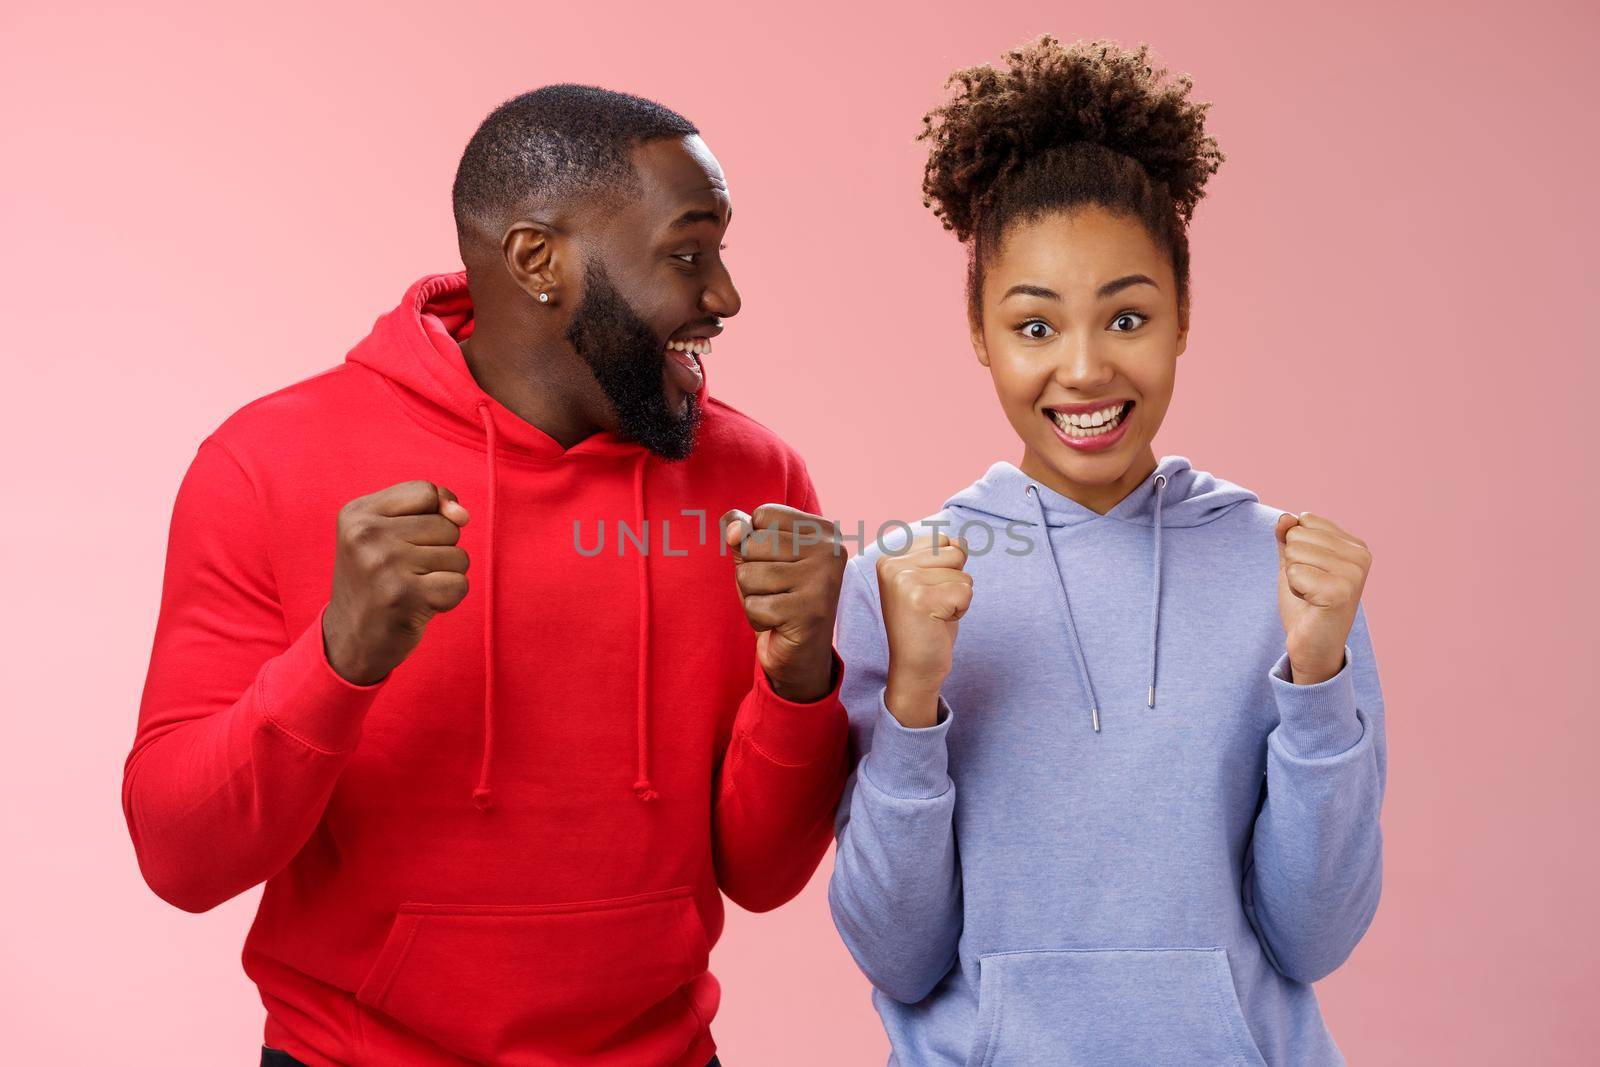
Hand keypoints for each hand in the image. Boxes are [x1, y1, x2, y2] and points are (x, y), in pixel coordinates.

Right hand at [323, 481, 471, 684]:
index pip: (426, 492)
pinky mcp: (404, 597)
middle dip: (439, 550)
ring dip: (445, 575)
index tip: (411, 538)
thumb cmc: (379, 579)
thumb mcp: (387, 532)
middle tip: (406, 571)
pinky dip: (448, 598)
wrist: (351, 639)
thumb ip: (430, 508)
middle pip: (446, 525)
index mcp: (357, 513)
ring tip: (412, 587)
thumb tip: (462, 514)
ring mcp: (384, 565)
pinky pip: (460, 585)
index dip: (434, 515)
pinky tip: (420, 605)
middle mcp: (366, 535)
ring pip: (458, 555)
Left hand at [722, 504, 845, 702]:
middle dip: (751, 572)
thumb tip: (734, 530)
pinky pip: (753, 605)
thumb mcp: (757, 556)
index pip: (763, 515)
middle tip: (777, 591)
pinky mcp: (809, 613)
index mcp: (823, 530)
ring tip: (777, 606)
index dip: (755, 543)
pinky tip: (778, 623)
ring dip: (752, 596)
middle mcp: (830, 551)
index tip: (780, 564)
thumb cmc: (778, 596)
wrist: (801, 652)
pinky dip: (757, 618)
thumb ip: (742, 531)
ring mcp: (822, 581)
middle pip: (753, 544)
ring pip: (749, 575)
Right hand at [878, 531, 972, 727]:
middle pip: (955, 553)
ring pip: (963, 574)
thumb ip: (941, 556)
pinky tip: (939, 623)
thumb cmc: (926, 625)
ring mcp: (903, 580)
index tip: (927, 595)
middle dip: (954, 582)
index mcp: (890, 558)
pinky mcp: (920, 598)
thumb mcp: (930, 582)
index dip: (947, 570)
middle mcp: (892, 565)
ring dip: (958, 597)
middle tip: (933, 607)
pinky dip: (961, 610)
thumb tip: (960, 542)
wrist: (915, 668)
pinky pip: (966, 591)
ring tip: (935, 614)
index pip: (943, 541)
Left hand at [1275, 511, 1370, 684]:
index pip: (1305, 520)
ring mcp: (1354, 574)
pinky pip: (1294, 573)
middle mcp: (1361, 555)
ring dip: (1293, 578)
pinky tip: (1311, 603)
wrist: (1312, 645)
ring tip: (1310, 595)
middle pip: (1297, 535)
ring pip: (1294, 552)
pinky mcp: (1340, 592)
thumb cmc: (1306, 603)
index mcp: (1355, 545)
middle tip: (1309, 588)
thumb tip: (1285, 517)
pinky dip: (1294, 590)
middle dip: (1293, 563)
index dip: (1296, 549)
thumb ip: (1288, 537)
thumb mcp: (1293, 563)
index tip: (1311, 573)